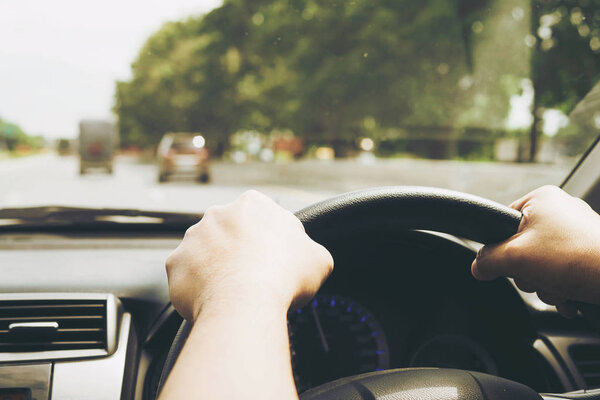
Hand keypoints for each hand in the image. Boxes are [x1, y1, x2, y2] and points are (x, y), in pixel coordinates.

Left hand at [166, 190, 333, 321]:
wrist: (245, 303)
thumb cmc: (283, 277)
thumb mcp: (318, 260)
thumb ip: (309, 251)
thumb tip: (306, 257)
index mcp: (253, 205)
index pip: (261, 219)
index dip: (269, 242)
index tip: (275, 261)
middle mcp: (218, 213)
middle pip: (230, 233)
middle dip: (239, 253)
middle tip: (254, 279)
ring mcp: (193, 238)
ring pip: (206, 253)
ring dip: (216, 268)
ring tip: (233, 293)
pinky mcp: (176, 264)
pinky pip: (187, 276)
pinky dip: (198, 288)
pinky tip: (214, 301)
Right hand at [471, 185, 599, 316]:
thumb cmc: (576, 259)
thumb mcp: (515, 258)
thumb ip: (487, 260)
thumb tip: (478, 267)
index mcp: (541, 199)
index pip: (502, 224)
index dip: (501, 248)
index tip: (511, 263)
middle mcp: (560, 210)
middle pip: (521, 247)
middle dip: (528, 272)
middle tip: (538, 277)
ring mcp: (578, 230)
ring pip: (542, 263)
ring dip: (545, 284)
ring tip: (559, 288)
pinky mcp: (590, 250)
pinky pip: (562, 270)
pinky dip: (561, 287)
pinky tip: (568, 295)